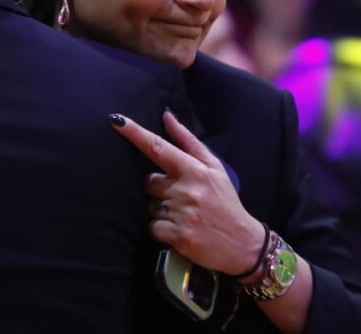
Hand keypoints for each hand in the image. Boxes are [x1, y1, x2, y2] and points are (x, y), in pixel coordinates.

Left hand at [111, 111, 264, 275]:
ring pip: (150, 205)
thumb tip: (166, 116)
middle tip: (181, 198)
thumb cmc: (225, 202)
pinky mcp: (177, 236)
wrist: (243, 243)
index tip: (117, 120)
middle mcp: (187, 189)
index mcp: (196, 170)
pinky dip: (162, 230)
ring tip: (184, 215)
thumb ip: (189, 142)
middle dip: (159, 188)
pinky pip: (152, 226)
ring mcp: (182, 213)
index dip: (136, 133)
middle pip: (149, 181)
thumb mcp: (214, 168)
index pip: (159, 148)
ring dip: (161, 210)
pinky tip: (180, 229)